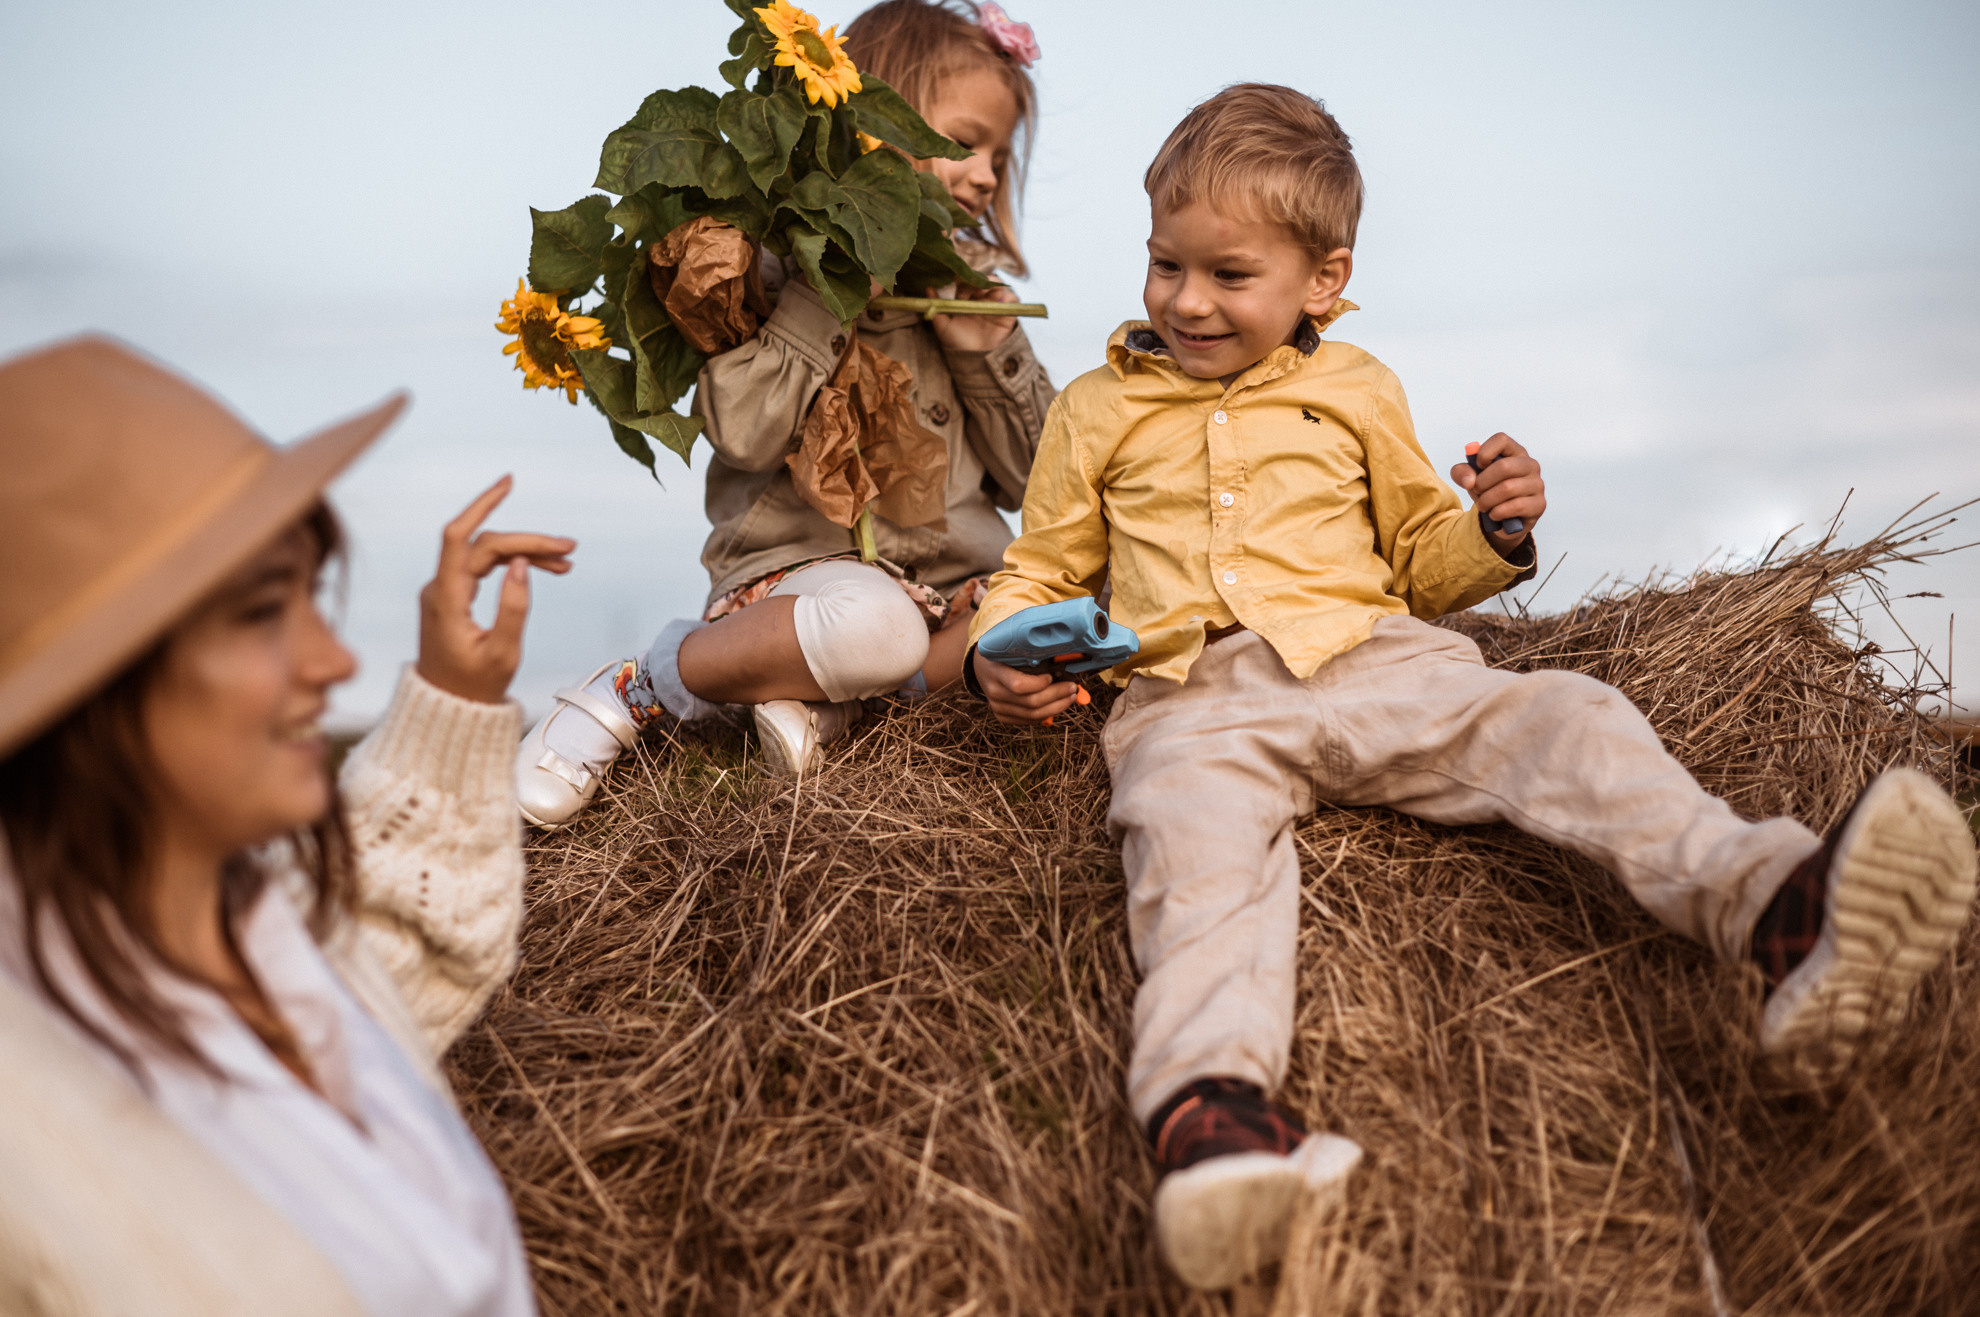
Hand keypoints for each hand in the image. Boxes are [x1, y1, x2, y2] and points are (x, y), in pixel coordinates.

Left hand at [416, 476, 574, 703]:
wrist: (447, 708)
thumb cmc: (475, 687)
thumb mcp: (502, 653)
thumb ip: (513, 607)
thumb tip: (520, 564)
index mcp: (447, 598)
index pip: (460, 537)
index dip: (482, 505)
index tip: (509, 483)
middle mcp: (440, 588)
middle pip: (484, 545)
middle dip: (526, 541)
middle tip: (569, 549)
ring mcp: (445, 591)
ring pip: (486, 555)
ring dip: (524, 553)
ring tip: (565, 562)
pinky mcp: (452, 596)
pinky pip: (484, 568)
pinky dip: (512, 564)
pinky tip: (541, 568)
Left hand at [930, 283, 1017, 352]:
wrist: (974, 359)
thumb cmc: (957, 343)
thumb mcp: (943, 326)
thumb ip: (937, 307)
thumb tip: (928, 288)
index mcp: (966, 298)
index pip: (966, 281)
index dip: (962, 278)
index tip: (955, 280)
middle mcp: (981, 298)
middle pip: (982, 280)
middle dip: (976, 280)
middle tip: (969, 286)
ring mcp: (995, 304)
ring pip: (998, 286)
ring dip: (991, 284)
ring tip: (983, 291)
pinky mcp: (1008, 313)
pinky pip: (1012, 299)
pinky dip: (1007, 296)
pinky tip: (998, 299)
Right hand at [974, 650, 1081, 725]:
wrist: (982, 667)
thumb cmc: (1003, 654)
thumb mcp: (1012, 649)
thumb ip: (1033, 655)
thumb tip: (1065, 661)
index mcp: (995, 671)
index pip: (1019, 685)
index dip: (1040, 684)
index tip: (1053, 676)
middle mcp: (994, 691)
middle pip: (1031, 702)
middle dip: (1056, 696)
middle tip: (1072, 687)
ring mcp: (997, 706)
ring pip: (1032, 715)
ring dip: (1056, 707)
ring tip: (1070, 697)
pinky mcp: (1002, 716)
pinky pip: (1028, 721)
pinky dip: (1046, 715)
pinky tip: (1057, 705)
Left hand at [1449, 432, 1544, 552]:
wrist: (1502, 518)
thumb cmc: (1489, 490)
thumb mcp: (1470, 480)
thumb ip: (1461, 473)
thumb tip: (1470, 480)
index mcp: (1514, 452)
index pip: (1501, 439)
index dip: (1484, 452)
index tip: (1478, 466)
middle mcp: (1530, 464)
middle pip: (1504, 466)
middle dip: (1482, 482)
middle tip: (1476, 491)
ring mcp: (1537, 484)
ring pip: (1507, 488)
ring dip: (1487, 500)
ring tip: (1483, 505)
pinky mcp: (1539, 504)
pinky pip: (1516, 506)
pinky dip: (1498, 512)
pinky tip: (1494, 514)